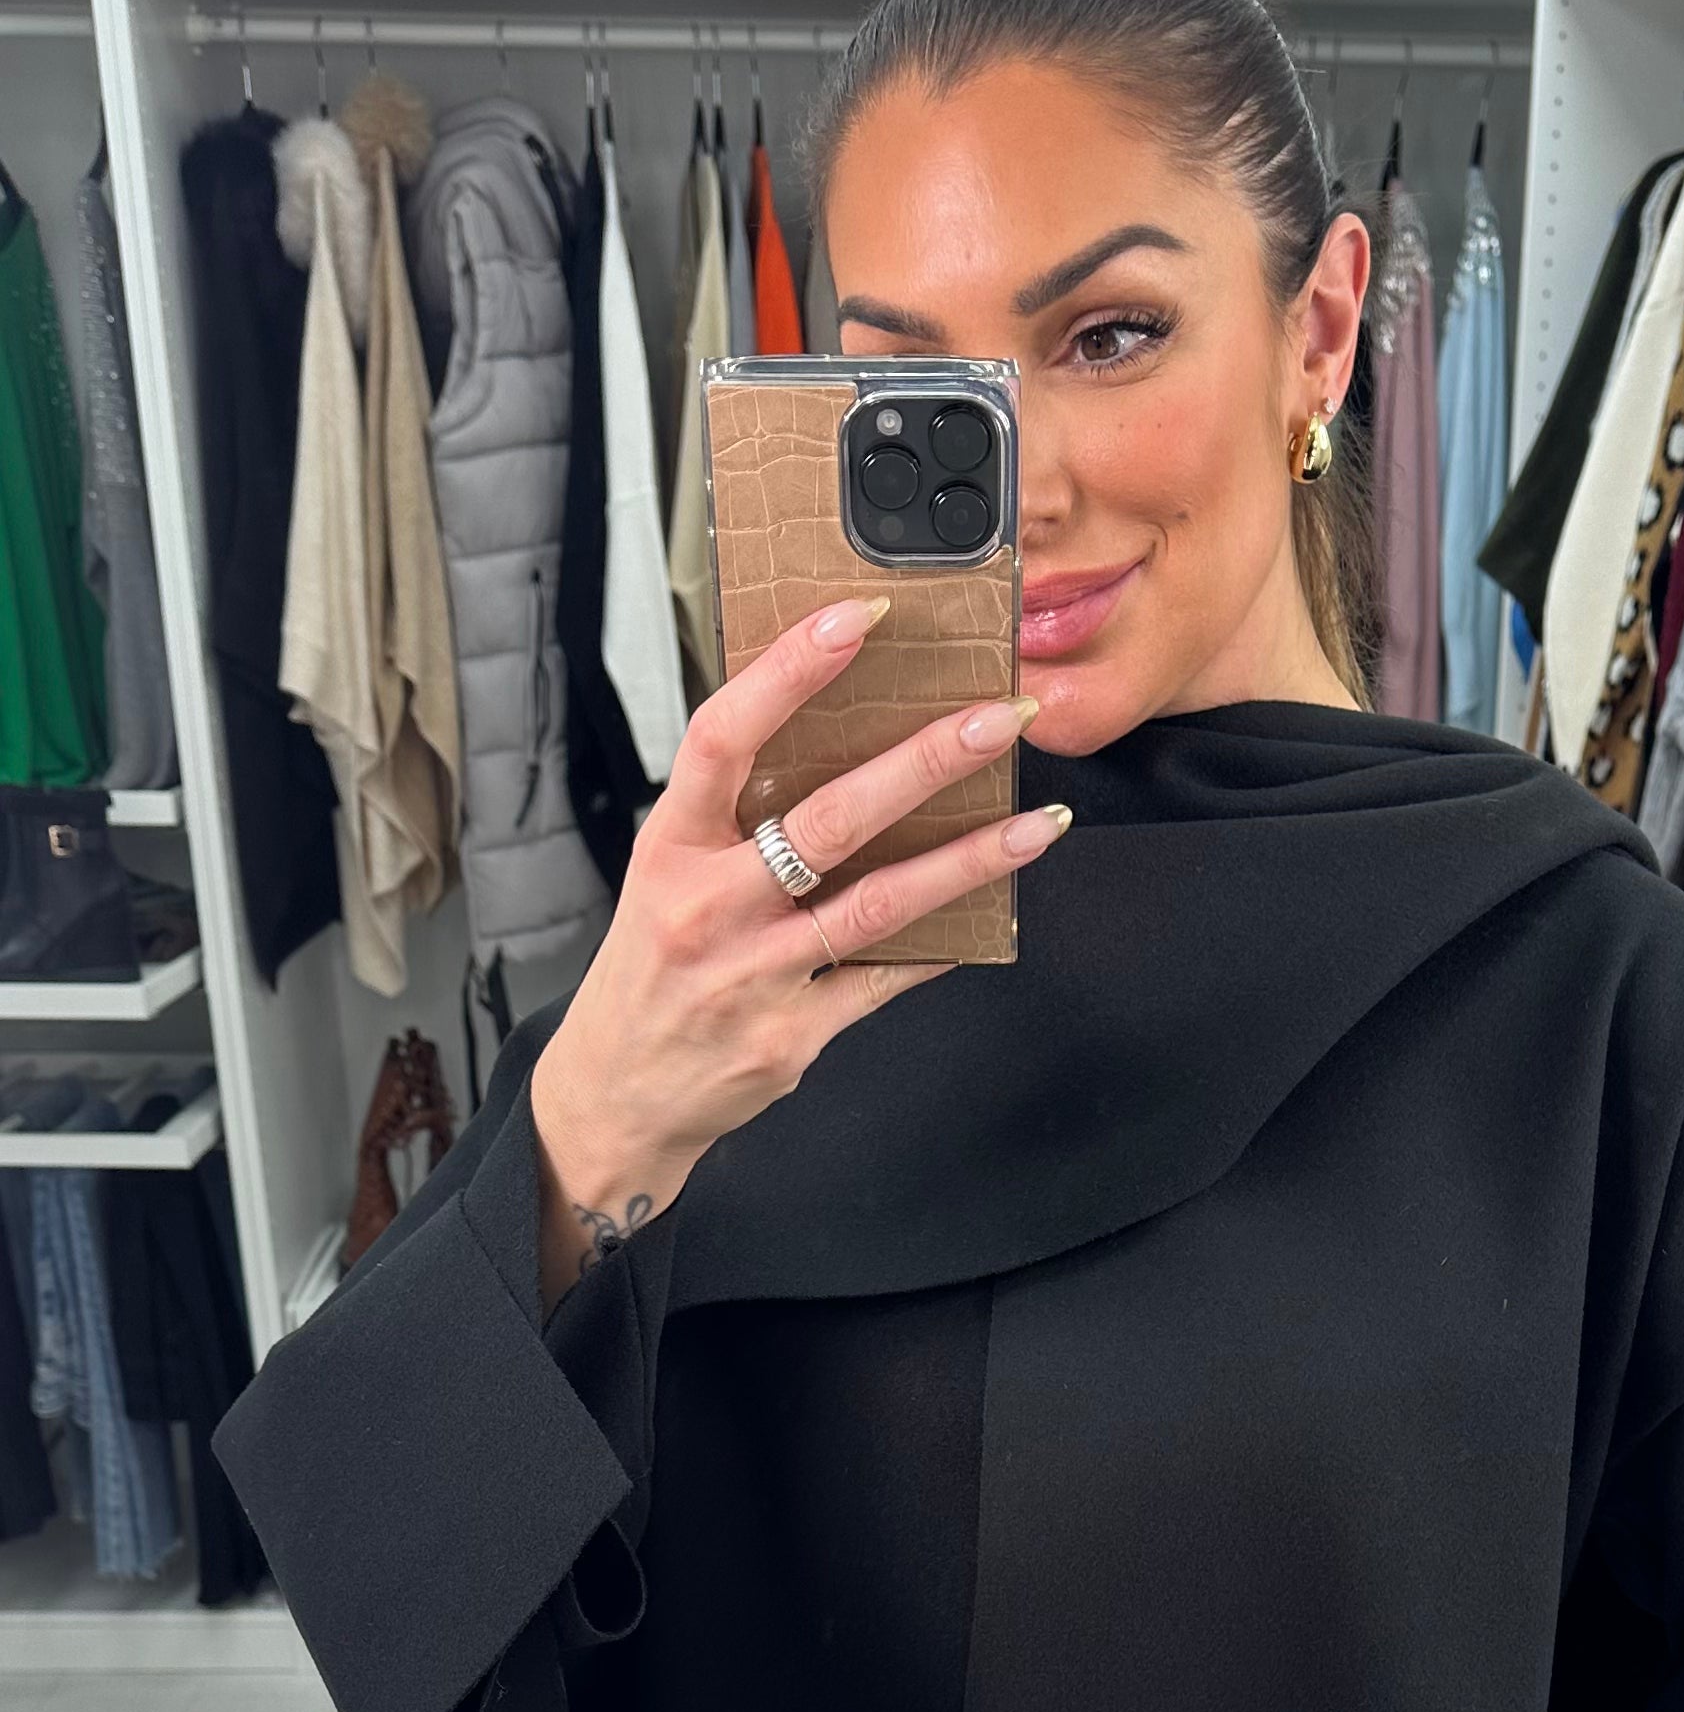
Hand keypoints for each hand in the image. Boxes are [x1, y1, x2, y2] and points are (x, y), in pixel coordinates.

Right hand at [528, 595, 1070, 1310]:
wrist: (615, 1095)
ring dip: (970, 859)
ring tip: (1040, 821)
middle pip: (830, 818)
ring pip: (879, 904)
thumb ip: (734, 814)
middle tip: (999, 717)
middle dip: (925, 761)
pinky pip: (885, 979)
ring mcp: (755, 976)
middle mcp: (709, 907)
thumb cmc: (649, 970)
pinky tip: (993, 910)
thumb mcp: (664, 874)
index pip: (726, 736)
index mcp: (671, 846)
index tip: (857, 616)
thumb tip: (834, 733)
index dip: (790, 671)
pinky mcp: (792, 1035)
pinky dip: (942, 941)